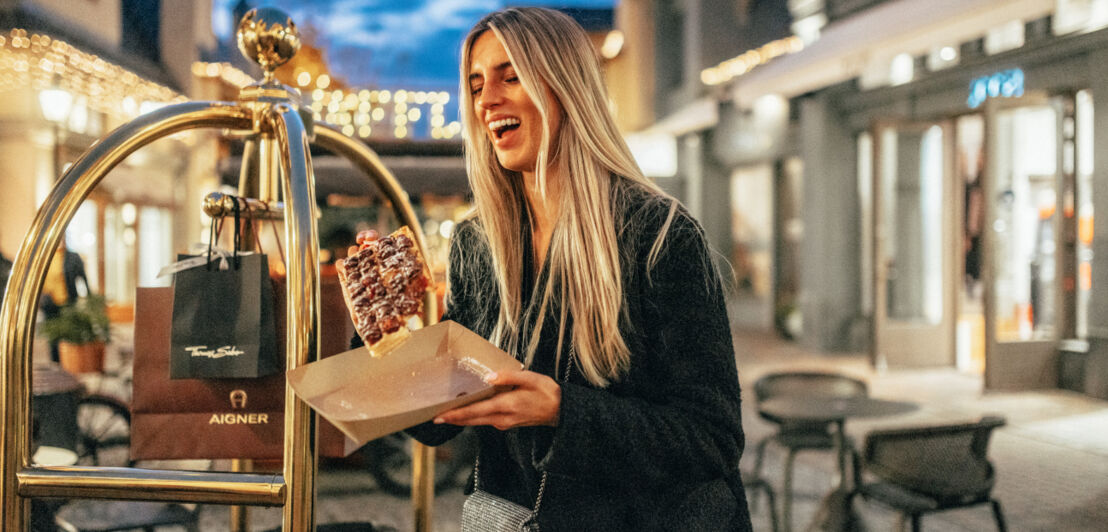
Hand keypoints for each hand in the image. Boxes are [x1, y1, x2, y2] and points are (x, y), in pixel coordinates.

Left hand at [433, 369, 561, 429]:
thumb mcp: (531, 378)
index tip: (439, 416)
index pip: (475, 411)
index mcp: (507, 405)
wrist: (561, 410)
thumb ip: (509, 376)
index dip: (456, 414)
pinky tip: (466, 410)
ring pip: (477, 422)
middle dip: (452, 419)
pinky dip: (473, 417)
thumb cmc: (547, 392)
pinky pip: (485, 421)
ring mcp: (504, 423)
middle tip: (433, 417)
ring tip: (444, 414)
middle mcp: (502, 418)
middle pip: (471, 420)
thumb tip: (488, 377)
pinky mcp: (506, 423)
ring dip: (461, 419)